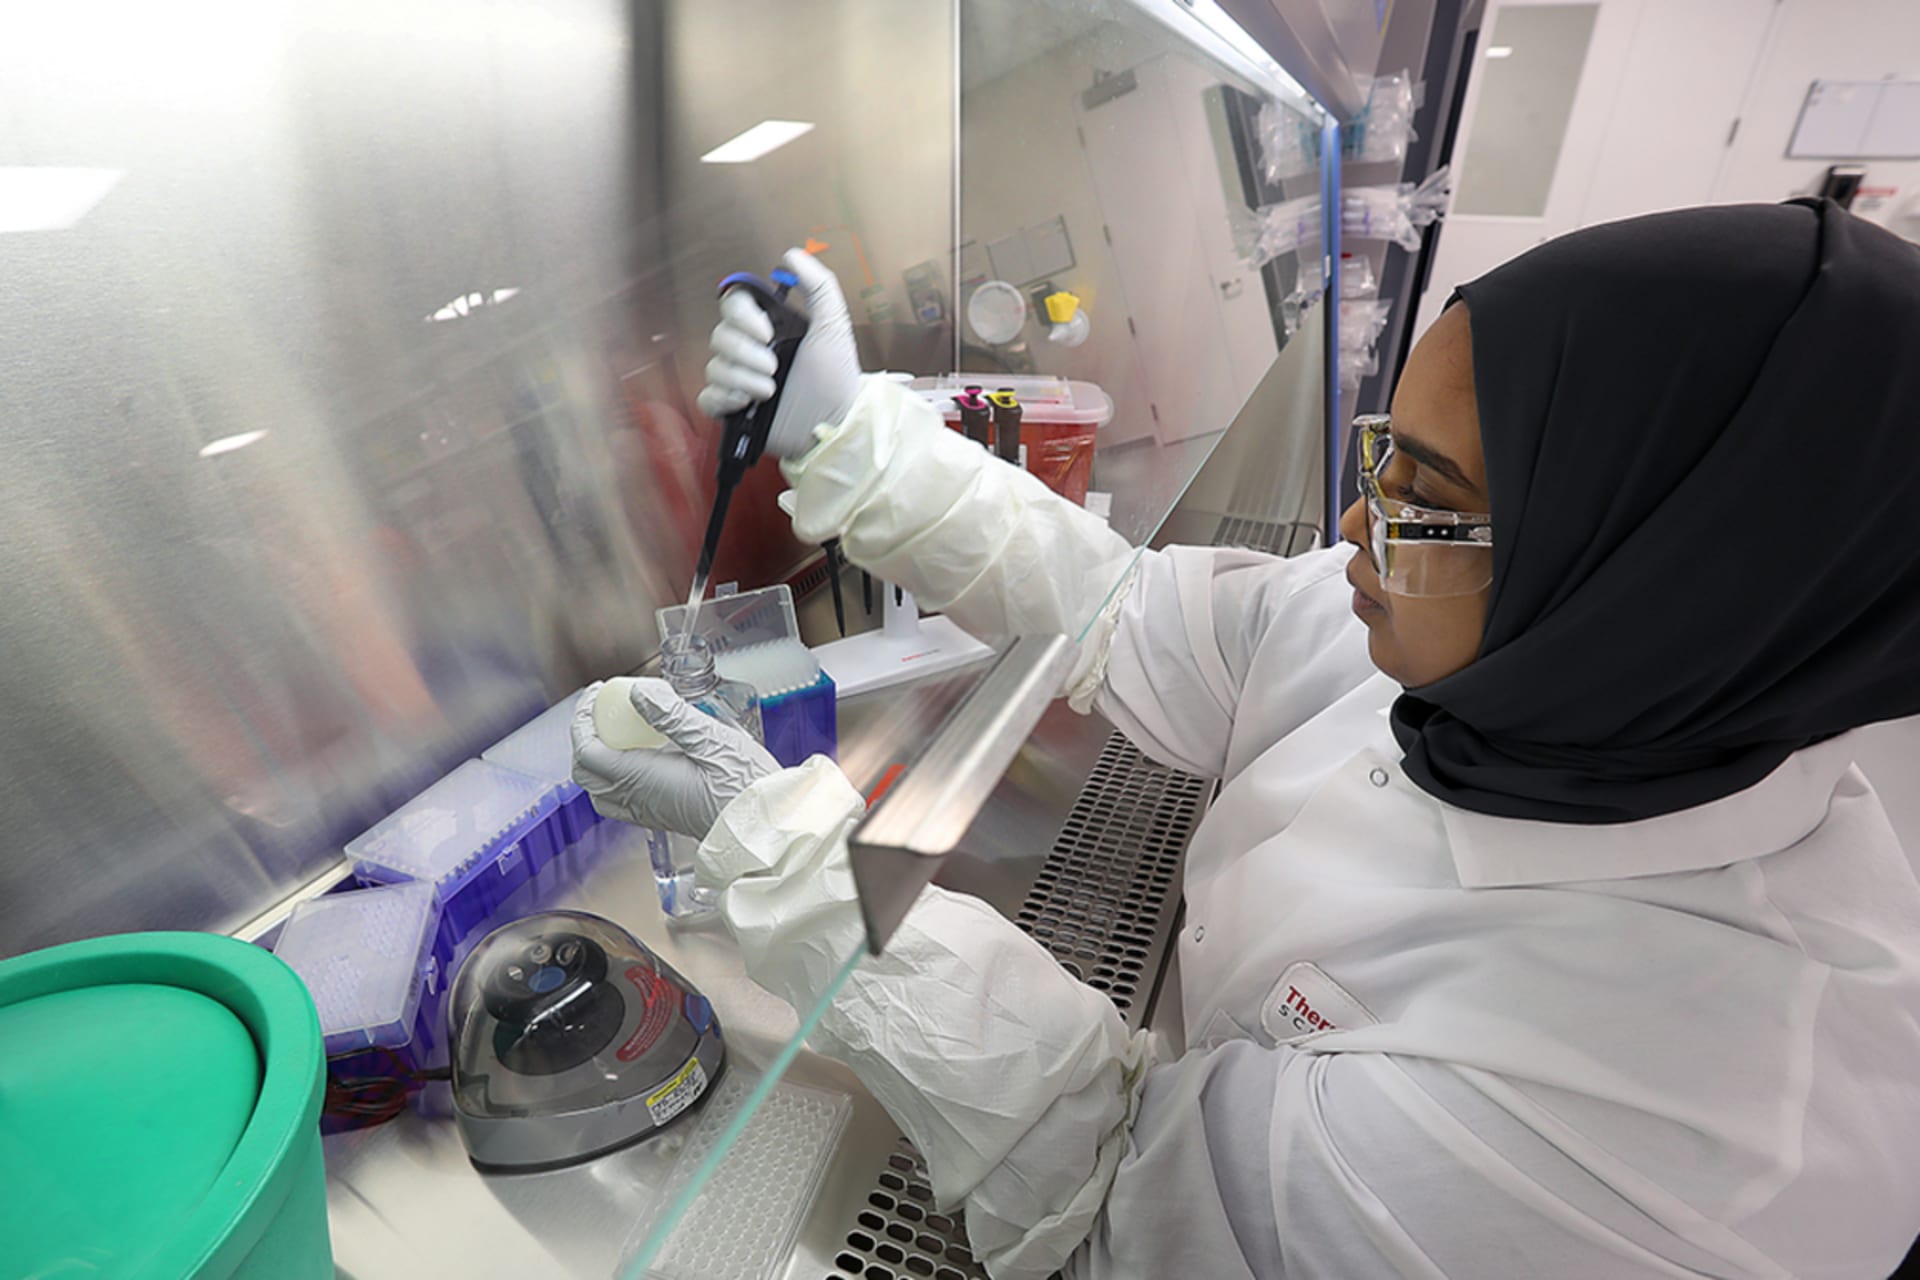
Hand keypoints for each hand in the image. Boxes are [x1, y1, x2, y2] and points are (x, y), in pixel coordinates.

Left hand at [569, 679, 778, 839]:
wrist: (766, 828)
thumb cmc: (746, 788)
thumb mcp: (711, 739)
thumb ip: (670, 715)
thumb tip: (637, 694)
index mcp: (641, 780)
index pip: (588, 750)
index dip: (584, 719)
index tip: (597, 694)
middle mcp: (638, 800)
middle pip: (587, 773)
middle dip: (587, 736)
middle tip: (603, 709)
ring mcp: (649, 812)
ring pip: (601, 790)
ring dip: (599, 759)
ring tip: (619, 731)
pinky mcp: (662, 817)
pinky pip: (622, 799)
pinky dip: (616, 774)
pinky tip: (642, 756)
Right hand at [695, 248, 861, 458]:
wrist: (834, 426)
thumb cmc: (836, 380)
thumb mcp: (834, 327)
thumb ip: (819, 286)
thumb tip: (793, 254)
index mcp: (770, 329)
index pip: (734, 305)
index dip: (742, 316)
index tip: (766, 331)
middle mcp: (752, 352)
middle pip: (720, 335)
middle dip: (746, 352)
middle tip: (774, 366)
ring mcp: (740, 380)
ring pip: (714, 366)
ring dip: (742, 378)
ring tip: (771, 390)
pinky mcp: (732, 409)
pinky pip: (707, 396)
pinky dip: (722, 398)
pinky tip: (745, 402)